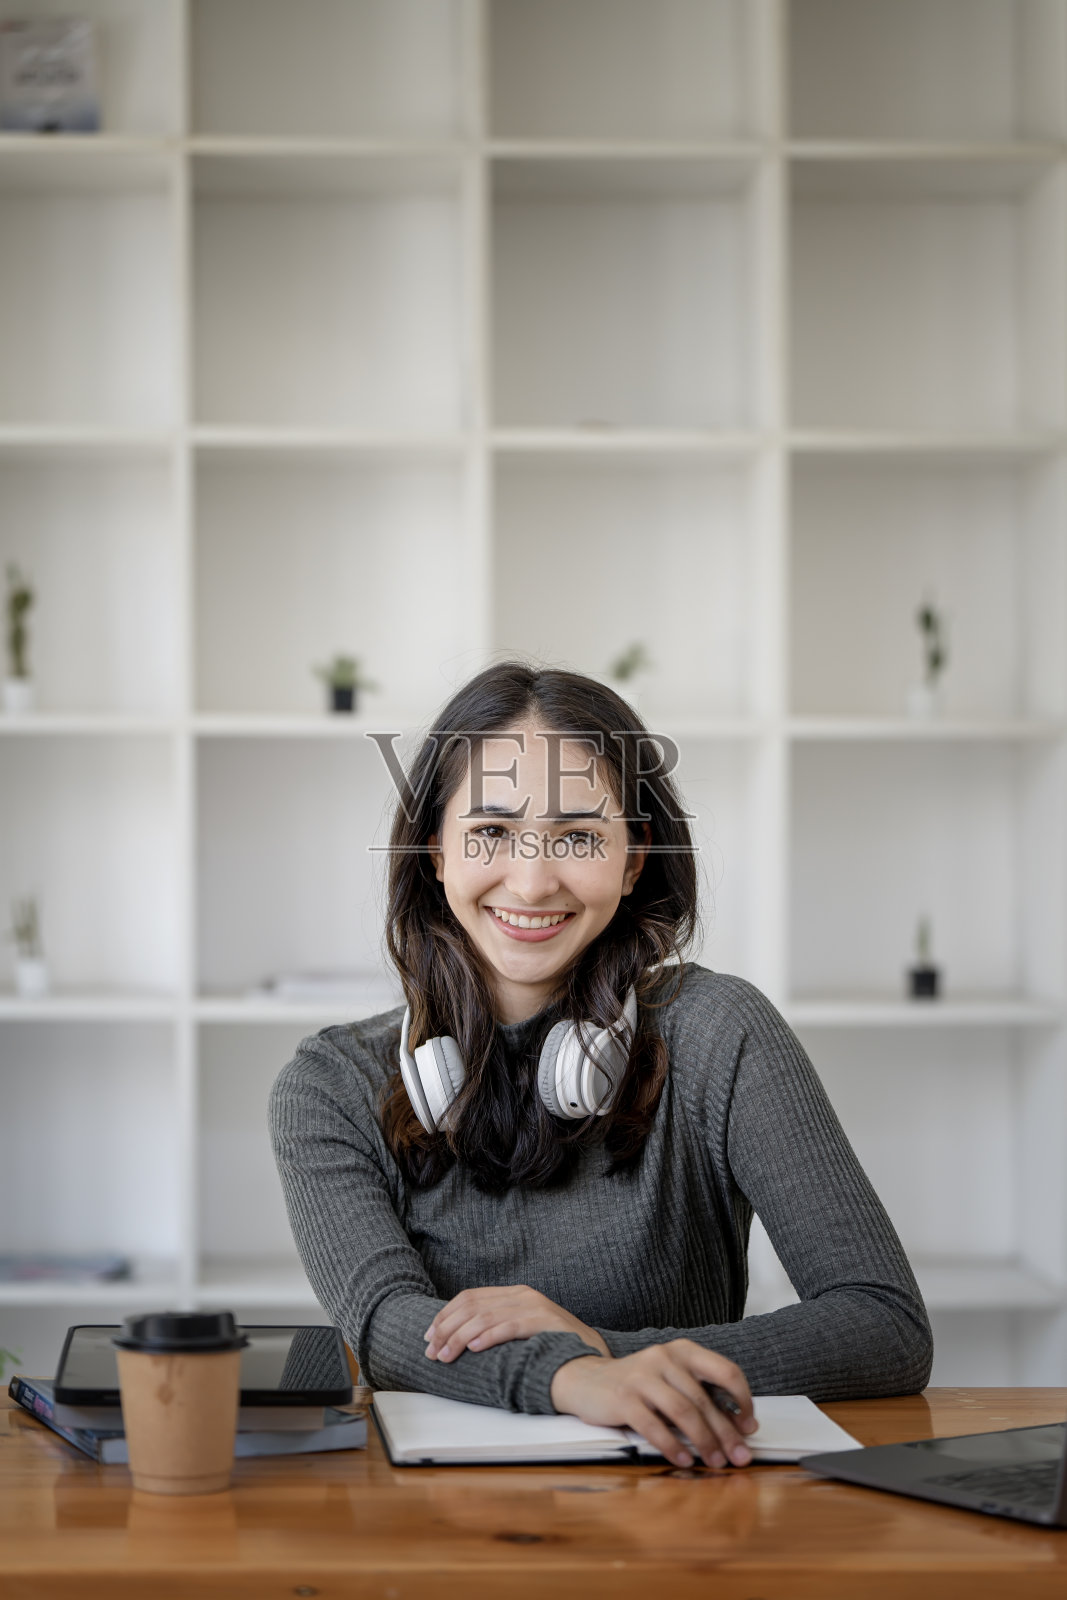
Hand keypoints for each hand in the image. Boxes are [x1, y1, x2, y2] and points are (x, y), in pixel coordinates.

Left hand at [424, 1285, 610, 1361]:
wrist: (593, 1352)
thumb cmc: (554, 1345)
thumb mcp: (522, 1329)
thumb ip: (498, 1326)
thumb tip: (460, 1339)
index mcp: (514, 1294)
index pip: (469, 1297)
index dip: (445, 1315)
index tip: (428, 1335)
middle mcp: (522, 1295)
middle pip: (472, 1306)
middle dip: (446, 1329)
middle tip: (431, 1351)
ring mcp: (535, 1306)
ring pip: (485, 1317)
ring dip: (459, 1338)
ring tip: (445, 1355)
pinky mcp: (545, 1321)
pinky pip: (510, 1326)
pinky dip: (488, 1336)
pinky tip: (473, 1348)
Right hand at [549, 1339, 757, 1469]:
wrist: (588, 1381)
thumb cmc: (640, 1385)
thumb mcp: (672, 1381)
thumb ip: (703, 1396)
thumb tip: (742, 1426)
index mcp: (683, 1350)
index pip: (725, 1370)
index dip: (743, 1400)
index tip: (749, 1427)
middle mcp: (665, 1357)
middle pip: (704, 1398)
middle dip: (726, 1432)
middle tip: (740, 1457)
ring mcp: (643, 1376)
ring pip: (683, 1411)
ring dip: (703, 1441)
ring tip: (715, 1463)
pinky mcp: (624, 1398)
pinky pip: (654, 1425)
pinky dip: (672, 1445)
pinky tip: (683, 1461)